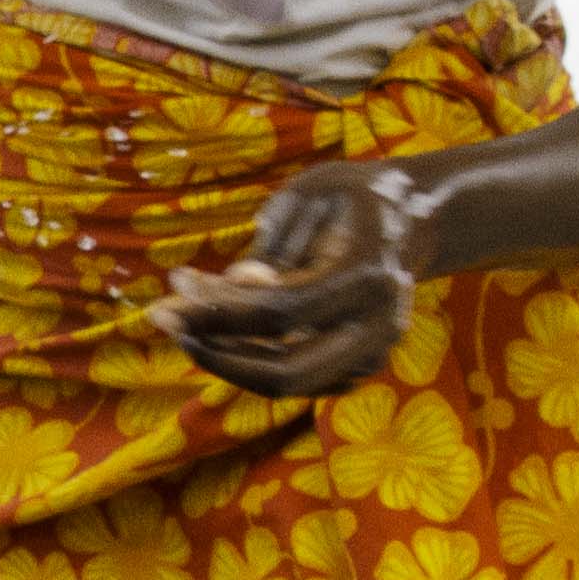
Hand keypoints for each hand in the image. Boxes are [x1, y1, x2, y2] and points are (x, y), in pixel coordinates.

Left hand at [160, 158, 429, 398]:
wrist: (413, 218)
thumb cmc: (351, 196)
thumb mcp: (307, 195)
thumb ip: (271, 246)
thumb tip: (233, 289)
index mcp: (367, 274)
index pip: (281, 312)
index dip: (218, 309)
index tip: (170, 289)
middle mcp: (379, 324)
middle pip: (285, 371)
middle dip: (216, 353)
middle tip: (165, 321)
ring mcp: (375, 353)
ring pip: (287, 384)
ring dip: (226, 358)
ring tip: (185, 318)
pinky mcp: (362, 367)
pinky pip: (296, 382)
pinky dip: (252, 360)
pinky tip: (221, 329)